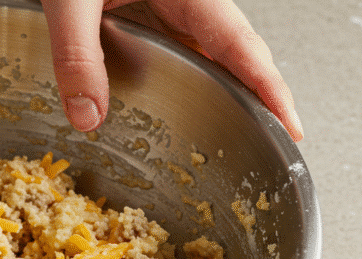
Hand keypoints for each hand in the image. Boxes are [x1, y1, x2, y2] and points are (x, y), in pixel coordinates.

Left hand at [42, 0, 303, 141]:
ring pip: (209, 56)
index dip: (268, 86)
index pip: (240, 43)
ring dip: (223, 94)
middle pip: (235, 54)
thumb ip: (75, 54)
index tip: (290, 124)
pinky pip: (179, 53)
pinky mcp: (153, 15)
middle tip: (275, 141)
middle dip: (257, 98)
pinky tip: (180, 110)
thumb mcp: (71, 1)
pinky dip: (186, 85)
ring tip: (236, 136)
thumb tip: (88, 116)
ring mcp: (173, 8)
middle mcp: (188, 1)